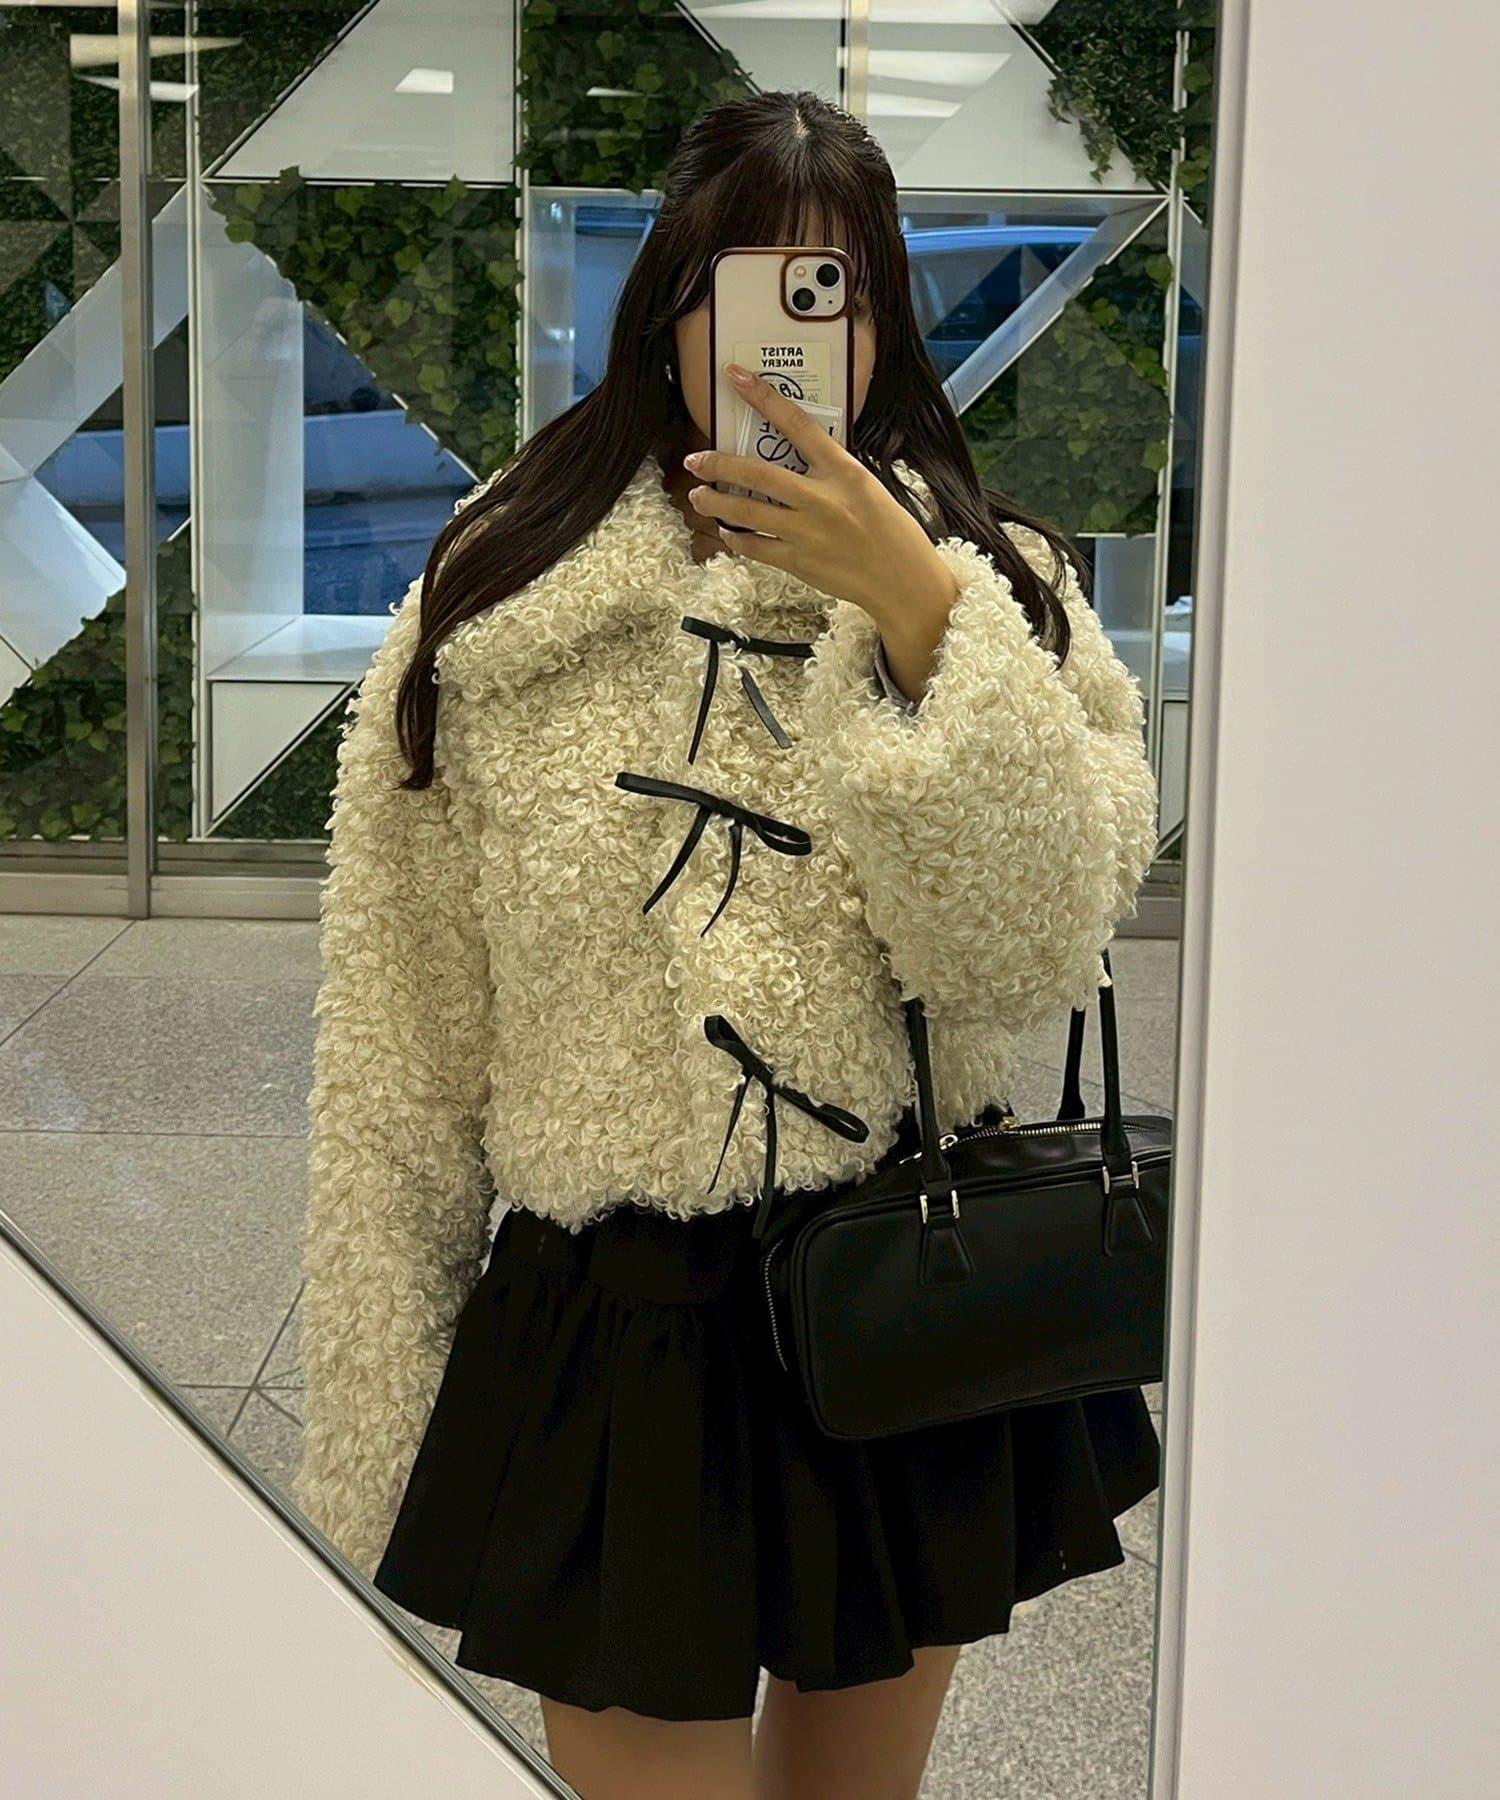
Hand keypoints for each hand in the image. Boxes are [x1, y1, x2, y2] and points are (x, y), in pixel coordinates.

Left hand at [682, 364, 957, 641]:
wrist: (903, 579)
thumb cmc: (890, 529)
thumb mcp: (866, 486)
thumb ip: (831, 470)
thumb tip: (795, 455)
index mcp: (842, 470)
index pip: (796, 423)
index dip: (762, 397)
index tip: (735, 376)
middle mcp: (821, 498)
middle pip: (756, 474)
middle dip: (718, 464)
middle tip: (694, 459)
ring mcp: (806, 532)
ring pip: (746, 513)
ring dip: (715, 502)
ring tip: (697, 496)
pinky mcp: (799, 562)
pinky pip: (755, 548)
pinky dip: (736, 539)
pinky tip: (728, 532)